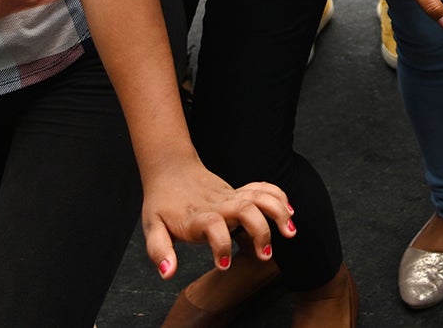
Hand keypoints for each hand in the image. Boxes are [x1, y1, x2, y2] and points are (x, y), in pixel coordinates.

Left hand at [141, 163, 293, 277]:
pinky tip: (289, 212)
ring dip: (277, 212)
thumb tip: (168, 273)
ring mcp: (230, 196)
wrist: (170, 169)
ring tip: (290, 232)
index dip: (220, 246)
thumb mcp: (152, 228)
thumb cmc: (161, 202)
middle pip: (245, 209)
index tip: (223, 266)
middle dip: (260, 231)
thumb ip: (159, 251)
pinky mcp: (238, 191)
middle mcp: (217, 204)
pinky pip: (262, 188)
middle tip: (264, 254)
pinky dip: (279, 196)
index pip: (213, 226)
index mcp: (196, 216)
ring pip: (259, 197)